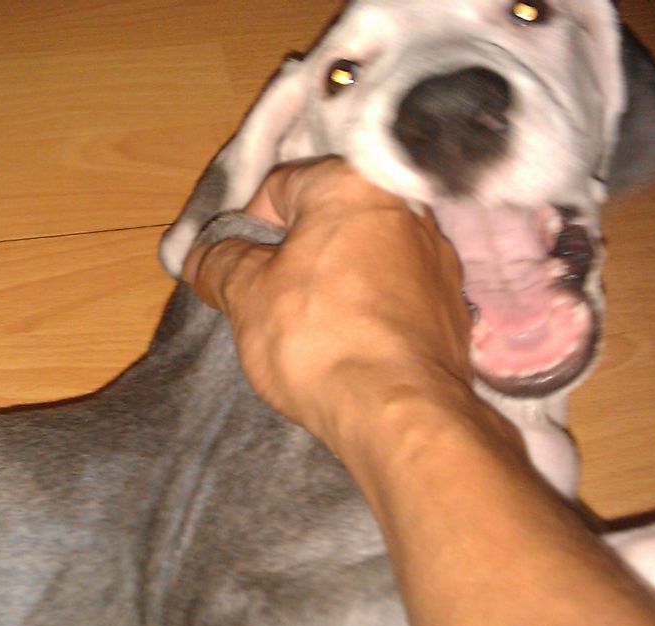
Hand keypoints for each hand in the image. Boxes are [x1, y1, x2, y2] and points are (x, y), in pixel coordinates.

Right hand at [181, 158, 502, 457]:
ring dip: (331, 283)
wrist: (397, 412)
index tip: (232, 270)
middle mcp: (406, 208)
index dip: (244, 229)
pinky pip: (393, 296)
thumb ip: (220, 263)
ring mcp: (436, 258)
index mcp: (354, 185)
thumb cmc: (316, 337)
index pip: (279, 187)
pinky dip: (366, 311)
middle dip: (291, 256)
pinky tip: (347, 347)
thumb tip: (203, 257)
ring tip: (306, 331)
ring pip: (362, 258)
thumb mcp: (246, 294)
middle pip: (327, 221)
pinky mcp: (451, 306)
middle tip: (263, 302)